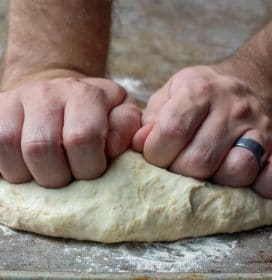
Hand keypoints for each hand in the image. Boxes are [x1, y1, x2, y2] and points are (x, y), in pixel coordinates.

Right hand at [0, 74, 139, 186]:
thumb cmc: (94, 111)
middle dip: (57, 176)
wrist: (58, 92)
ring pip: (9, 148)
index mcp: (87, 95)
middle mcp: (49, 92)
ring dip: (29, 174)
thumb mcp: (121, 112)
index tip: (92, 170)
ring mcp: (17, 99)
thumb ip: (125, 127)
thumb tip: (111, 147)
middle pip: (42, 147)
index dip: (88, 166)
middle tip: (67, 175)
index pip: (83, 138)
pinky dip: (7, 166)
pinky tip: (25, 166)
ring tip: (46, 171)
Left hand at [133, 66, 271, 198]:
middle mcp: (232, 107)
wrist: (244, 81)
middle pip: (199, 160)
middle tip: (178, 165)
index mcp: (199, 91)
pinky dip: (259, 186)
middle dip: (180, 172)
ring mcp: (260, 127)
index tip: (154, 156)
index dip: (155, 153)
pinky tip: (244, 178)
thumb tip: (139, 144)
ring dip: (215, 181)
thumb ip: (151, 120)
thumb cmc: (201, 93)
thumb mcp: (170, 94)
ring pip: (236, 171)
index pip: (172, 132)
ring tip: (208, 169)